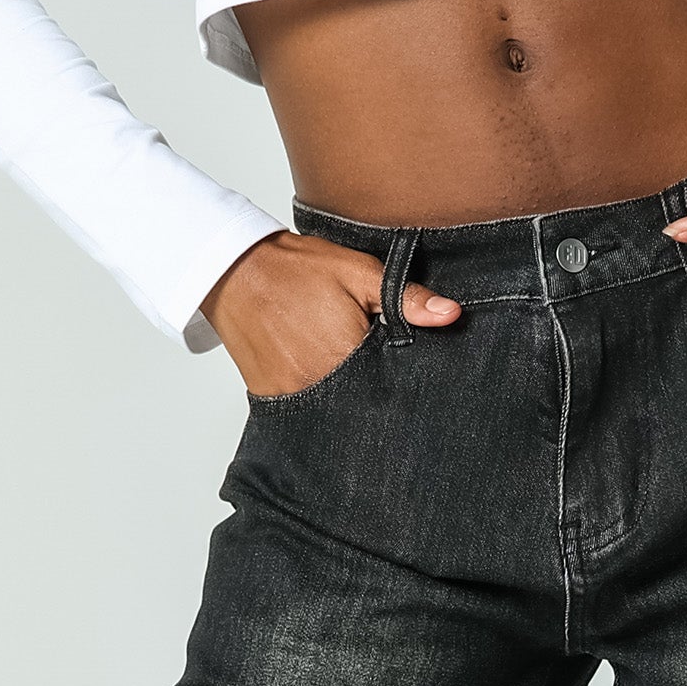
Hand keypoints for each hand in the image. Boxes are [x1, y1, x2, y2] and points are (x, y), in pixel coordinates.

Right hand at [200, 230, 461, 395]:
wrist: (235, 272)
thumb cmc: (297, 270)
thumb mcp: (358, 273)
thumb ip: (405, 298)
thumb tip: (451, 314)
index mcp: (348, 358)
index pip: (392, 389)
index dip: (406, 386)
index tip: (412, 381)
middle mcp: (321, 387)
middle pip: (366, 408)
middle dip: (379, 398)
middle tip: (380, 382)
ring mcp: (295, 398)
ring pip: (338, 415)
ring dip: (350, 404)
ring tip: (351, 382)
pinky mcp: (273, 401)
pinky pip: (308, 415)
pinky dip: (321, 405)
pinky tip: (326, 385)